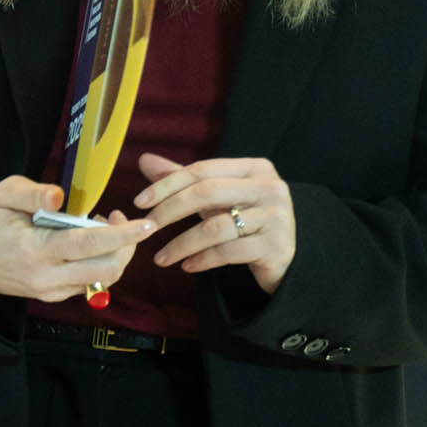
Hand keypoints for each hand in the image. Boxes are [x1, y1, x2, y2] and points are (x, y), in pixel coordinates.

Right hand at [0, 175, 155, 301]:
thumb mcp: (1, 194)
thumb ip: (33, 193)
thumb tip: (59, 196)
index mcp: (35, 250)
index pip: (89, 245)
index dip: (122, 236)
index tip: (146, 224)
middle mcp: (47, 278)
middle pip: (106, 270)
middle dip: (126, 246)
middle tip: (119, 218)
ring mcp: (49, 291)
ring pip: (101, 281)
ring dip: (114, 255)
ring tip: (101, 227)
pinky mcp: (50, 297)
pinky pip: (87, 284)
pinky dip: (99, 264)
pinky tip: (88, 244)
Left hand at [135, 152, 296, 292]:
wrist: (287, 257)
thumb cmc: (246, 220)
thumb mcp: (216, 197)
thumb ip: (183, 179)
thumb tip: (144, 160)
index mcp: (255, 168)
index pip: (202, 170)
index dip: (167, 184)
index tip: (140, 201)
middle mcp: (270, 188)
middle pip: (207, 193)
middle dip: (170, 211)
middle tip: (147, 228)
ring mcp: (276, 217)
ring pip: (216, 227)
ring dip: (181, 244)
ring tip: (161, 258)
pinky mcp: (276, 247)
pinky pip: (228, 252)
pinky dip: (202, 260)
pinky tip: (186, 266)